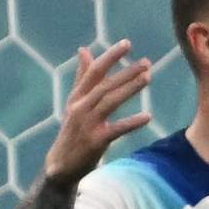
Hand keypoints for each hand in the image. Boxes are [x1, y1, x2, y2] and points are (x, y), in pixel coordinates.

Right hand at [42, 41, 154, 184]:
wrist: (61, 164)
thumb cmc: (73, 130)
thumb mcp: (76, 102)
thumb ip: (83, 77)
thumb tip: (84, 50)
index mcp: (77, 97)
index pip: (94, 72)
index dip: (110, 57)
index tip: (127, 43)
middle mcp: (80, 107)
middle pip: (104, 85)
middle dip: (125, 72)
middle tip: (147, 62)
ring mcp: (86, 124)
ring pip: (110, 101)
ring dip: (129, 88)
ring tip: (148, 77)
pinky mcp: (95, 141)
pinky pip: (116, 129)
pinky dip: (131, 122)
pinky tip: (148, 117)